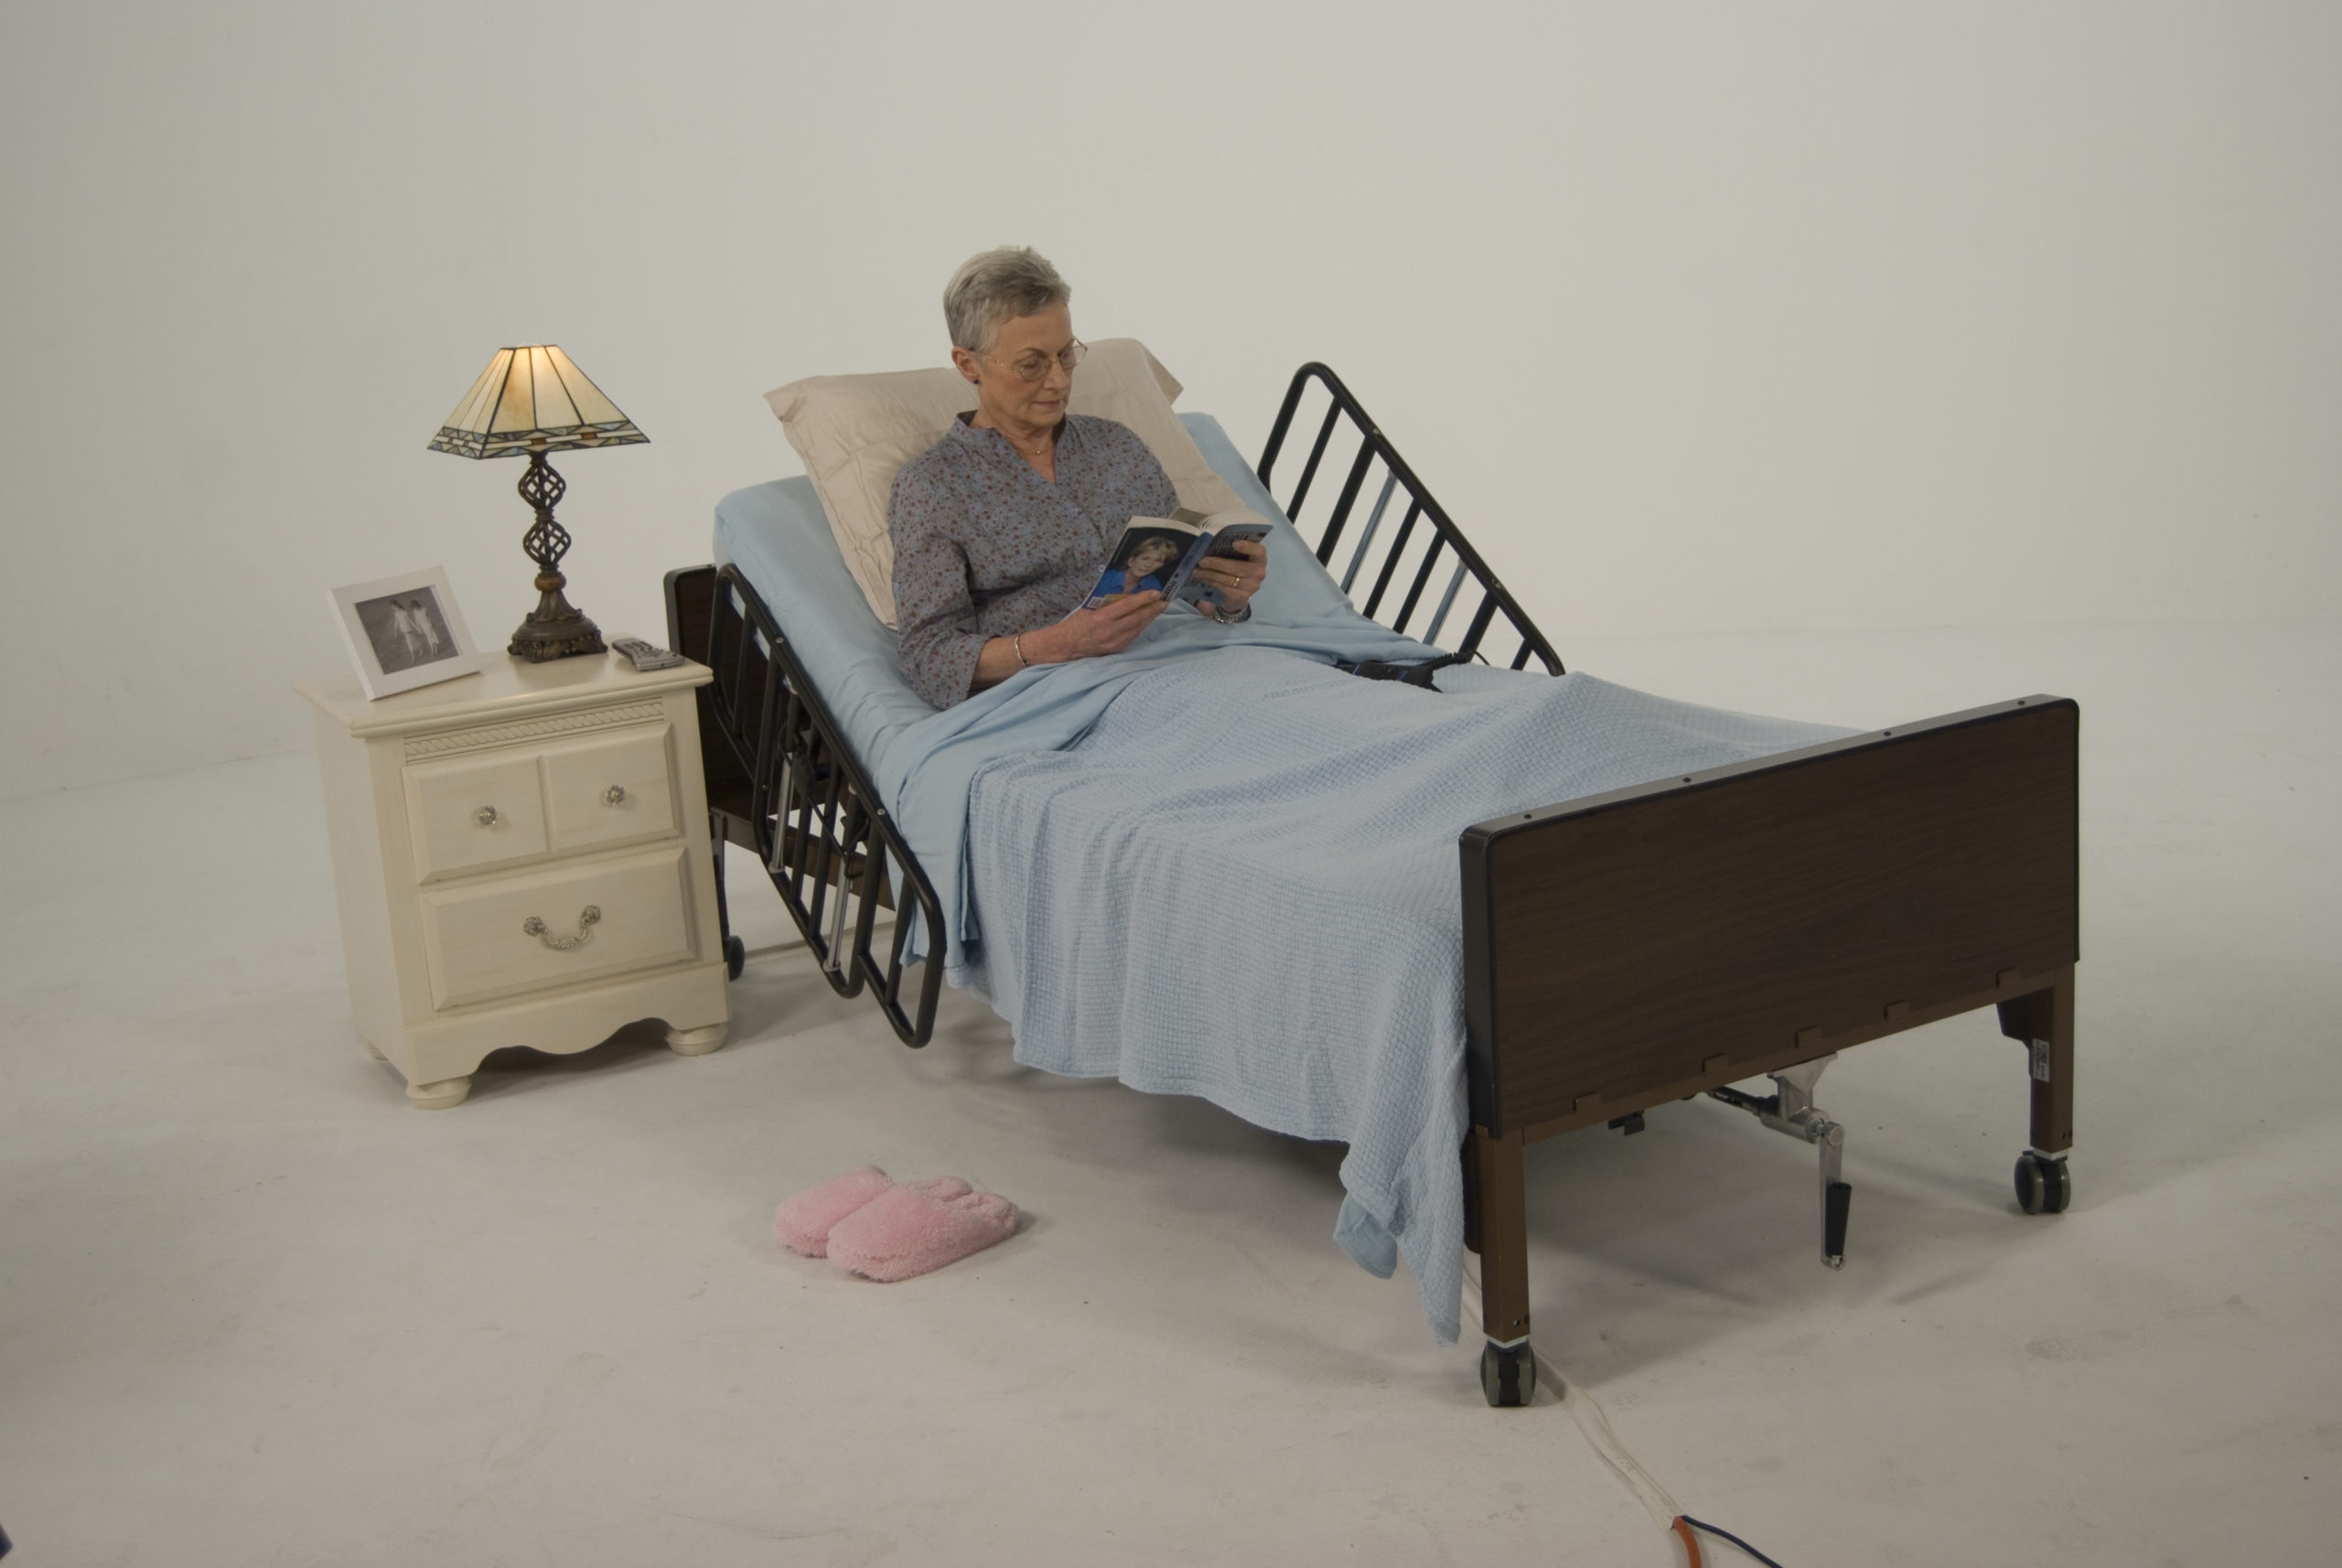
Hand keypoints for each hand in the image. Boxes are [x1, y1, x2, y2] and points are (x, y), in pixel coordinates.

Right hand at [1049, 590, 1165, 659]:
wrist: (1067, 646)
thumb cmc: (1076, 624)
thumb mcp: (1089, 608)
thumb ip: (1107, 603)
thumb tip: (1126, 593)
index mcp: (1101, 618)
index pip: (1127, 606)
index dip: (1143, 599)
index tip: (1155, 593)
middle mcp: (1110, 632)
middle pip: (1137, 618)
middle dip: (1152, 609)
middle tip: (1164, 600)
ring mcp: (1115, 642)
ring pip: (1138, 628)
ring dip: (1150, 617)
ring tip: (1159, 608)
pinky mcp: (1117, 649)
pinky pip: (1133, 635)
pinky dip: (1141, 626)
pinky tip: (1146, 619)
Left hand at [1204, 540, 1267, 617]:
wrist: (1236, 594)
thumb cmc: (1235, 569)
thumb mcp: (1236, 558)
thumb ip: (1230, 551)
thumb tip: (1210, 548)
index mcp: (1259, 558)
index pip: (1259, 551)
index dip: (1248, 547)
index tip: (1234, 543)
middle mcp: (1259, 572)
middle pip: (1238, 567)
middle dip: (1218, 564)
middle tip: (1202, 561)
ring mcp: (1252, 586)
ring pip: (1229, 579)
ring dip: (1210, 574)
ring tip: (1198, 571)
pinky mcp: (1242, 596)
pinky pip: (1225, 588)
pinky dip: (1212, 582)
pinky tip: (1203, 578)